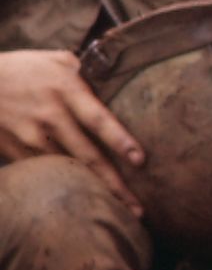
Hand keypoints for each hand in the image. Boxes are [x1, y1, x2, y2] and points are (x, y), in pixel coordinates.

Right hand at [0, 50, 144, 214]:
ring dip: (91, 190)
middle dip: (114, 184)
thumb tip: (120, 74)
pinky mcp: (13, 150)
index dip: (120, 141)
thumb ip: (88, 70)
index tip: (140, 161)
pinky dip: (63, 186)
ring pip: (66, 169)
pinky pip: (44, 172)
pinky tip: (81, 200)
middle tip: (138, 209)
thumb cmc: (24, 68)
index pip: (98, 119)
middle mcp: (49, 115)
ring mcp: (29, 135)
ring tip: (117, 210)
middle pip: (87, 155)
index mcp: (66, 89)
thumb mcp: (56, 59)